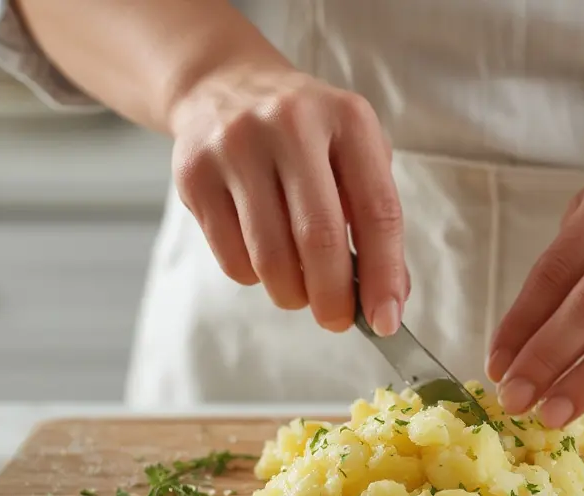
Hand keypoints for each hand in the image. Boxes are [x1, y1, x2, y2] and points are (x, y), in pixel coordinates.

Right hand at [168, 63, 407, 334]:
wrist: (224, 85)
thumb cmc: (306, 134)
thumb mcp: (353, 155)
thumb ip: (375, 221)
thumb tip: (388, 299)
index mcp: (348, 119)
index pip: (378, 211)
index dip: (384, 275)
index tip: (386, 321)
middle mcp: (291, 125)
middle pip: (319, 238)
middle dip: (333, 297)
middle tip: (337, 321)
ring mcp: (236, 147)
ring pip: (270, 257)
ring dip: (292, 293)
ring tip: (300, 290)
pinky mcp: (195, 174)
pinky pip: (232, 257)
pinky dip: (254, 277)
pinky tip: (262, 258)